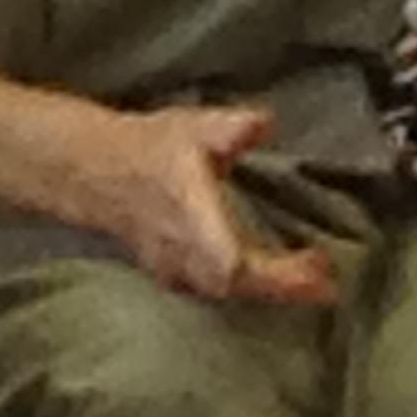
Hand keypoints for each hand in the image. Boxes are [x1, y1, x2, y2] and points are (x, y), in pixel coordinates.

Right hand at [85, 105, 338, 305]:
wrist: (91, 170)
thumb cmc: (144, 148)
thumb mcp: (192, 128)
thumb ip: (233, 128)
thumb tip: (266, 123)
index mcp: (191, 215)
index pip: (233, 263)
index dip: (279, 273)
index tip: (319, 263)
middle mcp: (182, 249)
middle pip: (236, 287)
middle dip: (284, 289)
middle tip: (325, 280)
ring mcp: (173, 266)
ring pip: (223, 294)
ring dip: (266, 292)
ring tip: (306, 282)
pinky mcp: (170, 272)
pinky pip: (210, 291)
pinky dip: (244, 288)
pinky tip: (264, 279)